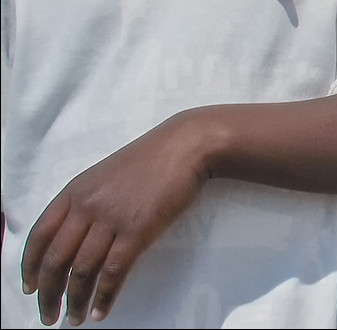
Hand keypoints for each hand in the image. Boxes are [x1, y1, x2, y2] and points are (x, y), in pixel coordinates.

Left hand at [21, 116, 207, 325]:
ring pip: (82, 270)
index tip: (29, 289)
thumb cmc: (149, 160)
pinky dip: (104, 296)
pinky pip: (113, 272)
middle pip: (55, 260)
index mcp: (73, 192)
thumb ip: (85, 203)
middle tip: (48, 316)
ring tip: (75, 318)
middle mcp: (86, 207)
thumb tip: (74, 240)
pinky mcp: (137, 231)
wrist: (184, 147)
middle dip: (48, 294)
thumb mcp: (104, 176)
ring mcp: (111, 219)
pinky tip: (101, 311)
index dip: (29, 267)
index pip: (39, 237)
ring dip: (75, 301)